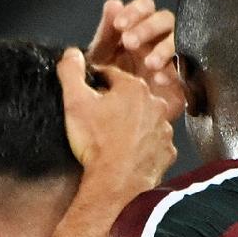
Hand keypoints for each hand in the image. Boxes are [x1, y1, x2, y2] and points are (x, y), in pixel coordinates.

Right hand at [58, 48, 175, 208]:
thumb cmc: (96, 143)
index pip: (111, 76)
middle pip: (130, 98)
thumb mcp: (74, 102)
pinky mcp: (166, 152)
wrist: (115, 183)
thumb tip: (71, 53)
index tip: (87, 95)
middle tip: (98, 122)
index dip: (96, 84)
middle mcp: (154, 105)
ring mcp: (164, 130)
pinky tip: (127, 154)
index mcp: (133, 88)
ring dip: (131, 125)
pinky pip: (153, 144)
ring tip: (112, 140)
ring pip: (144, 120)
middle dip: (115, 105)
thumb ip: (71, 73)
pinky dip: (142, 147)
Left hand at [84, 0, 182, 120]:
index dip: (135, 11)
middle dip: (147, 28)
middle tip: (130, 42)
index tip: (120, 24)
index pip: (145, 8)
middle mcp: (158, 40)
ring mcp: (172, 58)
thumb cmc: (109, 84)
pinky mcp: (182, 79)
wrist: (116, 122)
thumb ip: (106, 31)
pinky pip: (187, 68)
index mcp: (139, 30)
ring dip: (164, 48)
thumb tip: (113, 3)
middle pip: (164, 20)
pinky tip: (160, 78)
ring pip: (179, 40)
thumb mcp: (101, 57)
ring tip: (149, 63)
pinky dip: (175, 71)